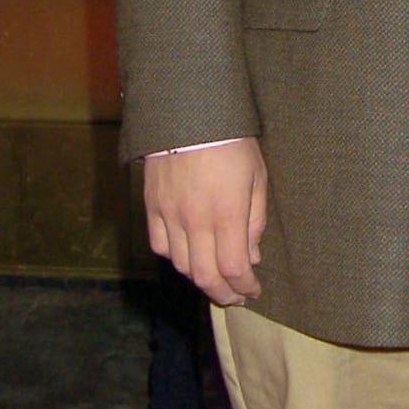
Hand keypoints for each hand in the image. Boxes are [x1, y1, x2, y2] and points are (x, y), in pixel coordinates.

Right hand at [144, 137, 267, 304]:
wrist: (187, 112)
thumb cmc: (230, 142)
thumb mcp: (256, 177)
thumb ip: (254, 221)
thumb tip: (251, 256)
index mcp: (227, 214)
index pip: (234, 268)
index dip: (245, 287)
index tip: (253, 290)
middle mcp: (195, 221)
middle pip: (206, 276)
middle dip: (223, 292)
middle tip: (235, 296)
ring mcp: (170, 214)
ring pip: (181, 264)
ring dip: (199, 278)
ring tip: (214, 278)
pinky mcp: (152, 206)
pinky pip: (159, 244)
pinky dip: (174, 257)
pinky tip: (187, 255)